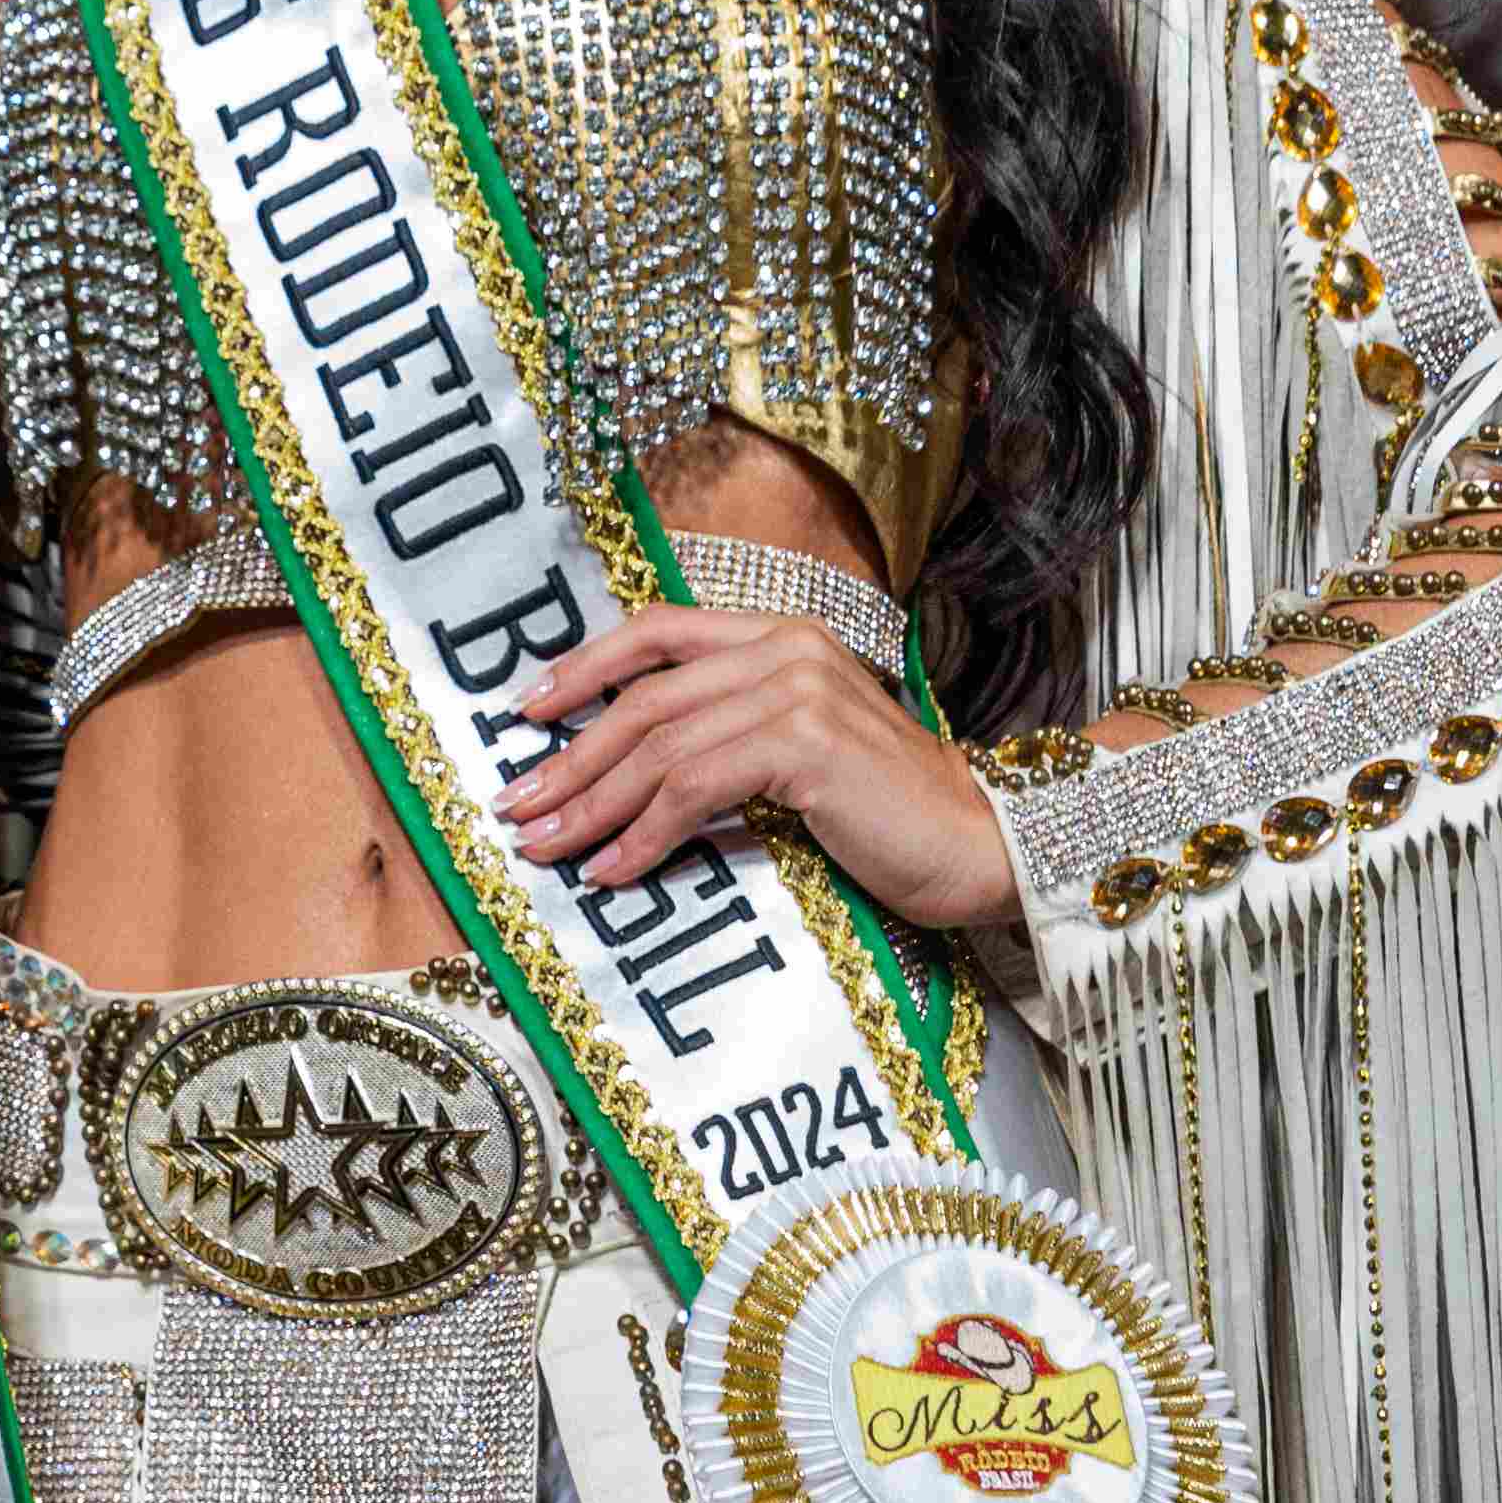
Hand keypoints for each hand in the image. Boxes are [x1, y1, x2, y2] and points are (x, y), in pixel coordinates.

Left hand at [497, 604, 1021, 932]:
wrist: (983, 844)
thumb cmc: (889, 817)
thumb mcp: (798, 760)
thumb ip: (728, 744)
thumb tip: (624, 782)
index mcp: (781, 636)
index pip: (658, 631)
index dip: (582, 667)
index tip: (523, 713)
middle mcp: (786, 647)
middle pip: (643, 697)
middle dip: (569, 757)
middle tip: (518, 809)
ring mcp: (797, 690)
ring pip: (659, 744)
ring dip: (592, 805)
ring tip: (549, 849)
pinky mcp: (806, 744)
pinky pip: (695, 786)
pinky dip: (645, 833)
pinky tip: (616, 871)